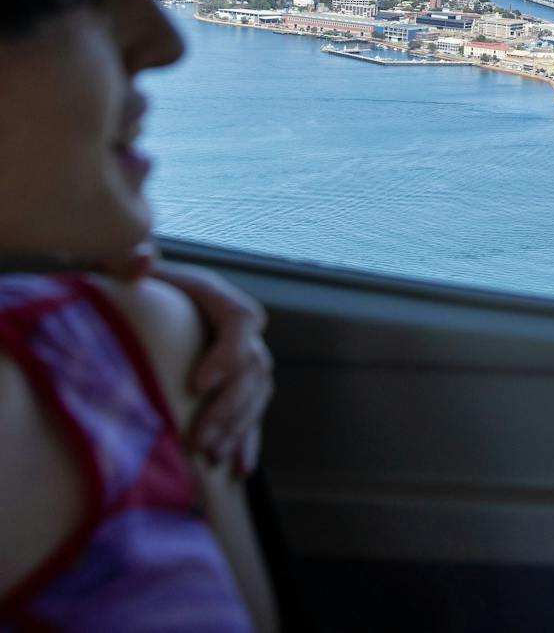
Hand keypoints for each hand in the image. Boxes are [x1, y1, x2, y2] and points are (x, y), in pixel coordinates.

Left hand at [105, 248, 274, 477]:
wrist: (135, 301)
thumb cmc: (125, 286)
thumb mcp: (121, 266)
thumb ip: (127, 259)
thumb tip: (143, 260)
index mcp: (216, 297)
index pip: (242, 320)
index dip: (228, 353)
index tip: (197, 385)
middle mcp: (238, 330)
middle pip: (254, 367)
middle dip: (230, 407)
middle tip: (198, 440)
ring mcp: (243, 360)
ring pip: (257, 395)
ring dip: (238, 427)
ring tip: (209, 457)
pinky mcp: (236, 388)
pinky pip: (253, 415)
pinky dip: (248, 442)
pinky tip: (237, 469)